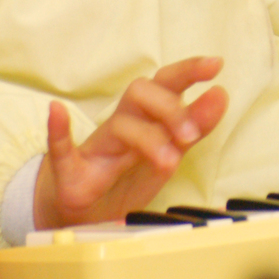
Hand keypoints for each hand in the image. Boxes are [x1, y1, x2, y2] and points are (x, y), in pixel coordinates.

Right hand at [33, 57, 228, 228]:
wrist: (85, 214)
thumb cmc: (127, 176)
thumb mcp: (169, 152)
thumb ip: (194, 126)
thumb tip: (221, 93)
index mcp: (147, 118)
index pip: (166, 84)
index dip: (188, 71)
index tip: (215, 65)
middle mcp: (122, 125)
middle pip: (140, 93)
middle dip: (171, 108)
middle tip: (192, 135)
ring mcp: (96, 147)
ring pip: (118, 125)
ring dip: (147, 137)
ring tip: (169, 160)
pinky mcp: (70, 173)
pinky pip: (60, 148)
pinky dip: (57, 130)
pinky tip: (57, 112)